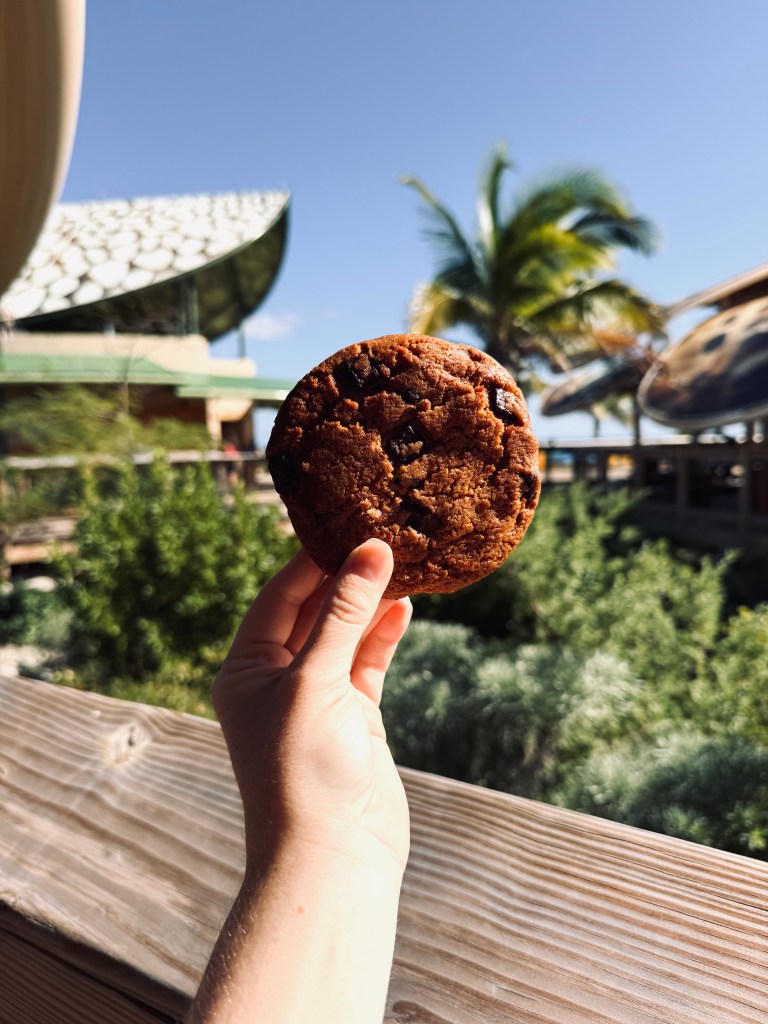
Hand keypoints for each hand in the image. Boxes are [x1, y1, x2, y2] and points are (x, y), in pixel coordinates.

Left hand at [212, 538, 412, 876]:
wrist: (334, 859)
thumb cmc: (304, 771)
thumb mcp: (315, 681)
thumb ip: (343, 614)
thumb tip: (369, 550)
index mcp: (245, 669)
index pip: (279, 597)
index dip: (313, 561)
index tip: (350, 525)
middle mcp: (276, 679)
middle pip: (313, 611)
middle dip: (346, 577)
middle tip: (384, 537)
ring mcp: (317, 698)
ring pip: (345, 634)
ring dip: (370, 602)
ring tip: (402, 564)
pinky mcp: (353, 717)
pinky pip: (367, 662)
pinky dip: (384, 635)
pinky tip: (406, 607)